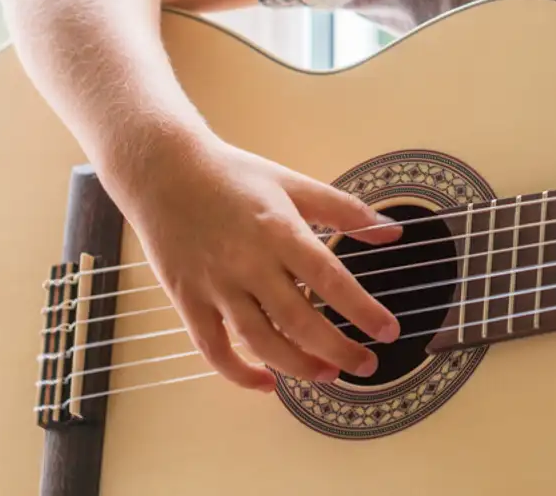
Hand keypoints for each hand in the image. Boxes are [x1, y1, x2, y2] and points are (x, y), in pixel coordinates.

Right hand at [124, 140, 403, 391]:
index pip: (329, 279)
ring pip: (259, 340)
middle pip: (298, 320)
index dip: (362, 310)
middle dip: (337, 350)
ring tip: (327, 376)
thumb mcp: (294, 183)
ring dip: (297, 366)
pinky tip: (267, 383)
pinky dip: (238, 373)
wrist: (162, 171)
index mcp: (280, 231)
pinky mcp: (187, 300)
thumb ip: (345, 210)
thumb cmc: (234, 176)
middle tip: (367, 366)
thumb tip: (392, 232)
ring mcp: (215, 285)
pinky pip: (213, 348)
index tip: (389, 332)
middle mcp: (248, 263)